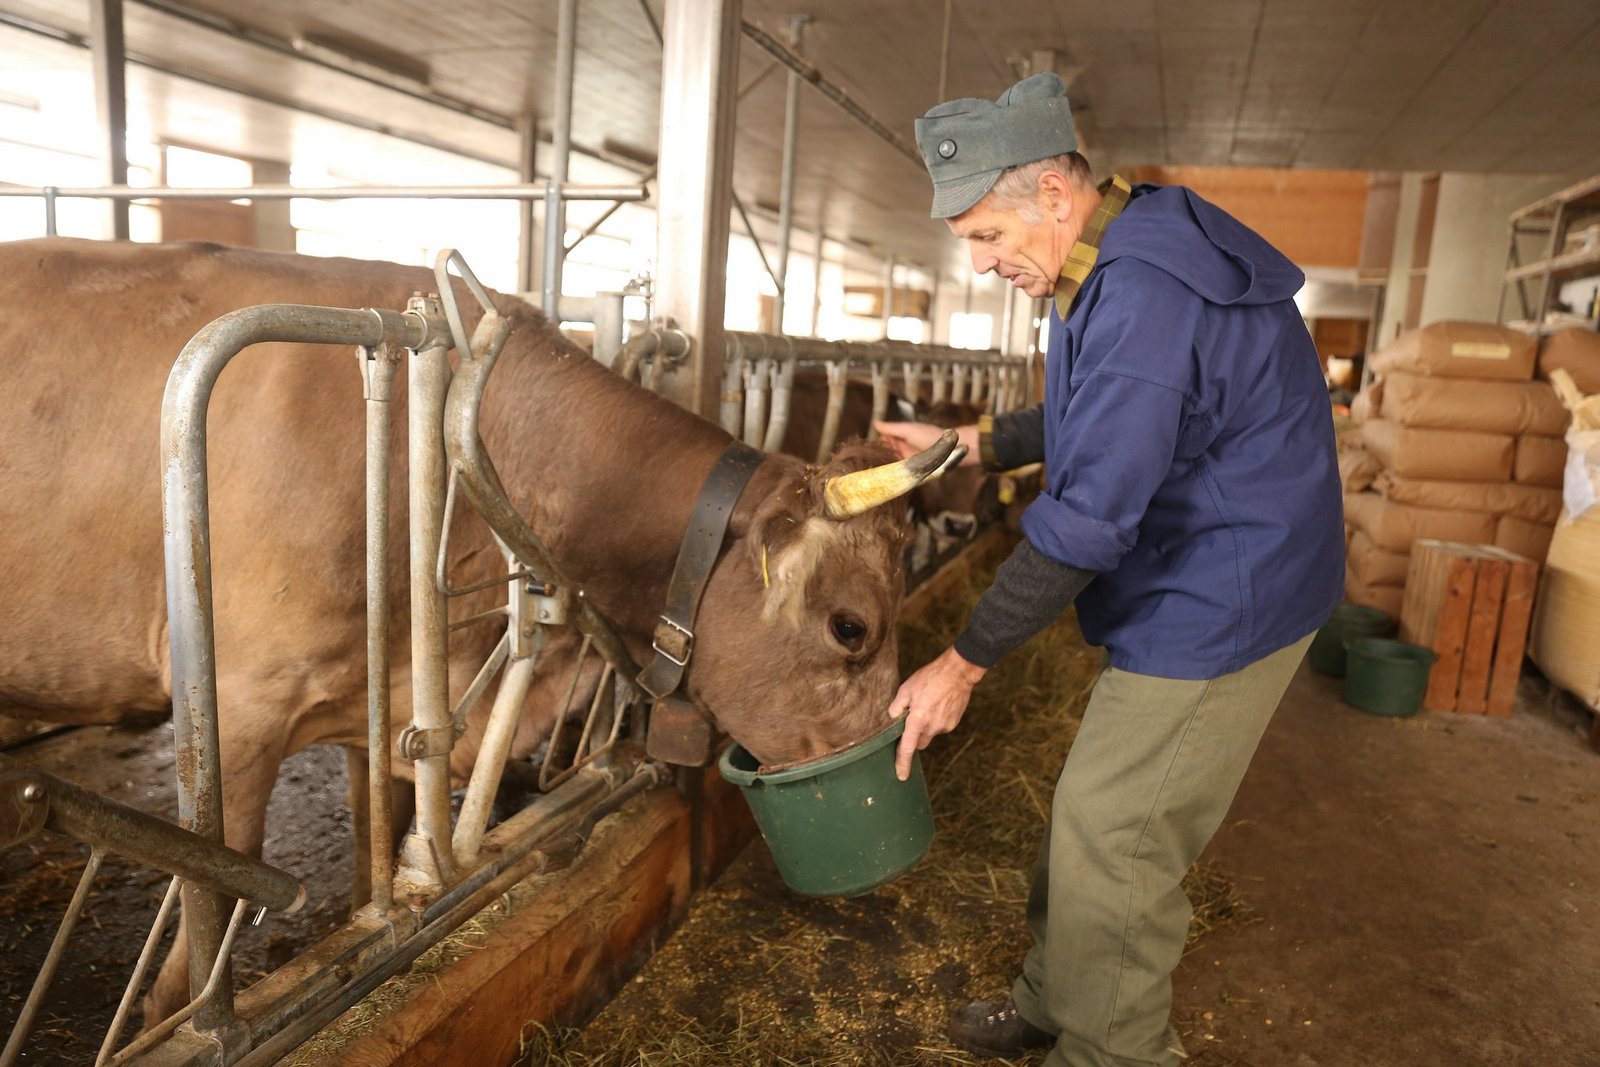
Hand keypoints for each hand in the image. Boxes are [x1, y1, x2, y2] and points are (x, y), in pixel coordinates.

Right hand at [874, 421, 981, 465]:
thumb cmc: (930, 436)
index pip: (881, 442)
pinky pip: (899, 474)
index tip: (864, 453)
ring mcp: (907, 461)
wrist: (951, 450)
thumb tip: (875, 423)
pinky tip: (885, 480)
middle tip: (866, 467)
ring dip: (883, 469)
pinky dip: (892, 475)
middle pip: (884, 455)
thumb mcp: (908, 430)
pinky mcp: (913, 471)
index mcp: (900, 437)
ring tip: (872, 474)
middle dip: (876, 459)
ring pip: (890, 465)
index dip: (874, 447)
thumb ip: (892, 428)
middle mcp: (902, 449)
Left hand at [886, 646, 987, 780]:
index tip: (901, 775)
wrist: (958, 672)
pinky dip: (937, 720)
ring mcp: (945, 726)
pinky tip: (938, 704)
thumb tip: (893, 718)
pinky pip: (941, 727)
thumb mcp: (906, 689)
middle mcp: (932, 727)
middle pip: (919, 743)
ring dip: (926, 725)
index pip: (907, 748)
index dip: (902, 762)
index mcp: (917, 720)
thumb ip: (897, 707)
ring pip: (930, 733)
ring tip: (928, 704)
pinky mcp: (953, 723)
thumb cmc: (930, 678)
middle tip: (912, 719)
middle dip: (914, 736)